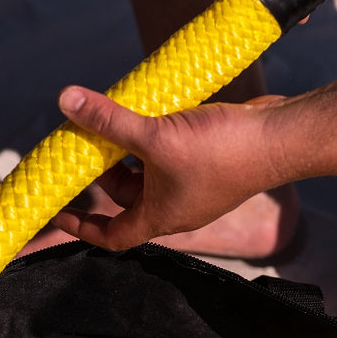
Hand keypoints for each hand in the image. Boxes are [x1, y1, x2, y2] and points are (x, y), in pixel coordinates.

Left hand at [52, 86, 285, 250]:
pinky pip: (166, 156)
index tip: (58, 212)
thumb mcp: (155, 136)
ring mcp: (190, 186)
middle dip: (101, 172)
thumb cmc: (222, 152)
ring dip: (125, 150)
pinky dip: (149, 138)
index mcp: (160, 218)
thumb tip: (67, 101)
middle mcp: (174, 208)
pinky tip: (143, 111)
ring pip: (145, 173)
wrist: (278, 138)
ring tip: (110, 119)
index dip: (81, 227)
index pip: (111, 235)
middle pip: (125, 198)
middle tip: (82, 140)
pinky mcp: (204, 164)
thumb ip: (109, 120)